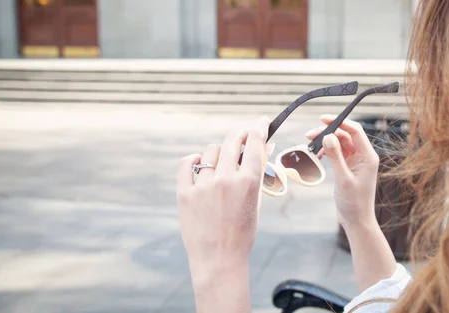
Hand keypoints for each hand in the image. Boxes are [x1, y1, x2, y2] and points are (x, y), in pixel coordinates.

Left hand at [177, 116, 270, 281]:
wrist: (218, 259)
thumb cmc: (242, 232)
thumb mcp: (256, 201)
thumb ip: (258, 172)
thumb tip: (263, 146)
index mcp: (248, 182)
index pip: (254, 141)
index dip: (258, 128)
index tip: (260, 123)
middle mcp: (225, 179)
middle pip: (231, 139)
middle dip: (239, 135)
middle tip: (241, 138)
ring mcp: (203, 185)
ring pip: (211, 151)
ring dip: (219, 152)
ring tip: (221, 164)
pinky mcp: (185, 193)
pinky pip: (187, 163)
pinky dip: (194, 161)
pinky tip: (200, 164)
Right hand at [305, 114, 379, 228]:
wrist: (356, 220)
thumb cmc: (354, 202)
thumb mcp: (343, 178)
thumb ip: (336, 156)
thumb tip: (327, 137)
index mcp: (368, 156)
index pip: (355, 131)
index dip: (339, 122)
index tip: (323, 119)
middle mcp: (364, 156)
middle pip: (345, 135)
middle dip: (327, 132)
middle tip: (309, 135)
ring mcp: (356, 161)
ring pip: (339, 143)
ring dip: (325, 142)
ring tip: (310, 144)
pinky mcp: (349, 167)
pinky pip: (337, 153)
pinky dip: (327, 151)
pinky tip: (317, 155)